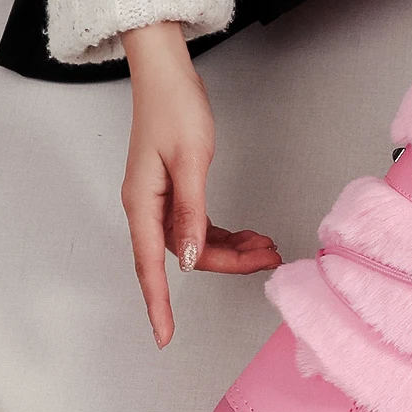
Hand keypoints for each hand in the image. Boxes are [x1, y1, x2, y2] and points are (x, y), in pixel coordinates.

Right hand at [122, 23, 281, 347]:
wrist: (167, 75)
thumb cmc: (174, 109)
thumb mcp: (191, 160)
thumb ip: (191, 211)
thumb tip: (191, 258)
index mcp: (142, 203)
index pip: (150, 266)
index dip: (159, 304)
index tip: (164, 336)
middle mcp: (147, 206)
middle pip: (185, 255)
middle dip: (226, 264)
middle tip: (268, 260)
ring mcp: (159, 199)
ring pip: (196, 242)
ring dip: (231, 250)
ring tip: (268, 248)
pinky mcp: (175, 189)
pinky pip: (199, 225)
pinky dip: (225, 234)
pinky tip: (250, 236)